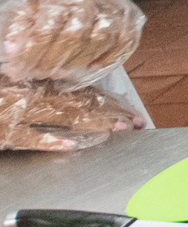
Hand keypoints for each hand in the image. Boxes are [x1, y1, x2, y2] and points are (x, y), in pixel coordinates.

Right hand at [0, 77, 146, 151]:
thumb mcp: (17, 85)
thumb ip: (39, 90)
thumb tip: (71, 100)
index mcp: (35, 83)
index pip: (78, 92)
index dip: (108, 101)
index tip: (131, 111)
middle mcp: (30, 94)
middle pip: (78, 103)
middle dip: (110, 113)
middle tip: (135, 122)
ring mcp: (16, 112)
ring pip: (61, 116)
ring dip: (92, 122)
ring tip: (117, 128)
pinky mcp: (3, 132)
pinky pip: (28, 136)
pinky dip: (49, 139)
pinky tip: (70, 143)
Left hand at [2, 0, 143, 86]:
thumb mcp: (29, 5)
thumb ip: (18, 29)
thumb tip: (12, 54)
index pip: (45, 29)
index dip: (32, 54)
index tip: (22, 70)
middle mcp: (89, 0)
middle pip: (74, 35)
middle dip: (55, 60)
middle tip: (42, 73)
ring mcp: (112, 9)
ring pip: (101, 39)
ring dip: (80, 60)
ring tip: (62, 70)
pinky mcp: (129, 18)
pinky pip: (125, 41)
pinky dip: (110, 57)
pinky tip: (92, 65)